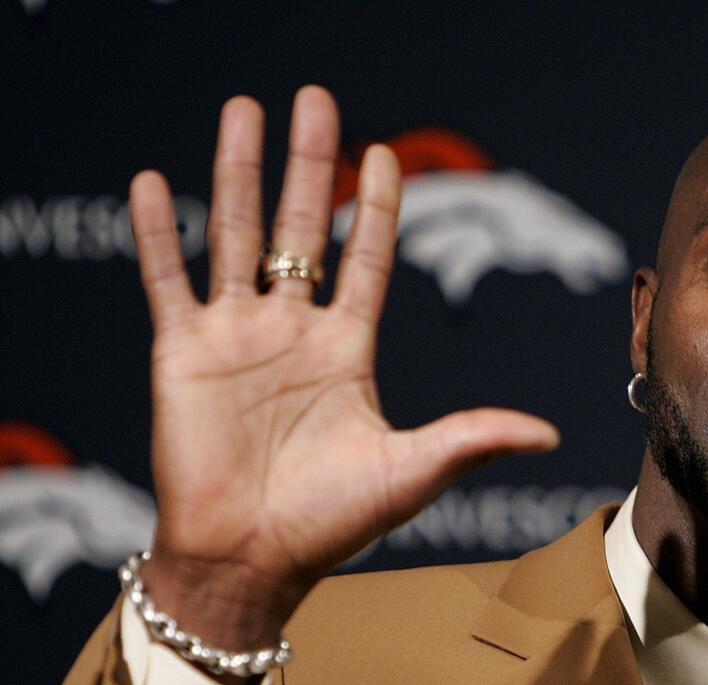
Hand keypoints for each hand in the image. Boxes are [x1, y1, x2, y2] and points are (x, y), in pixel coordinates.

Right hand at [129, 86, 558, 648]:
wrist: (250, 560)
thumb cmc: (330, 523)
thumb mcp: (412, 471)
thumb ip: (474, 438)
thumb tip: (551, 433)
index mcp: (346, 352)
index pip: (367, 260)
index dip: (376, 208)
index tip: (383, 154)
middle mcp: (292, 334)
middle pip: (302, 231)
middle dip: (309, 166)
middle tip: (315, 100)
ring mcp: (236, 338)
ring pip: (236, 235)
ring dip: (240, 173)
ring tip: (243, 110)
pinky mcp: (183, 353)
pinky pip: (167, 279)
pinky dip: (159, 233)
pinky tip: (155, 182)